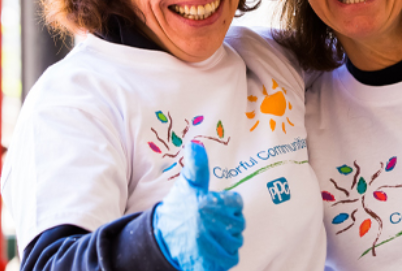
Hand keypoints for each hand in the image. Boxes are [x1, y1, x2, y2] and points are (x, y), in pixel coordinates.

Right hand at [154, 142, 243, 270]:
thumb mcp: (187, 185)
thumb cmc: (179, 208)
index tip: (215, 206)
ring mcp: (208, 247)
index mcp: (207, 204)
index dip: (229, 204)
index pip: (237, 202)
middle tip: (214, 222)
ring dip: (229, 239)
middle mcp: (208, 225)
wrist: (162, 239)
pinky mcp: (207, 264)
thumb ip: (197, 165)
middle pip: (239, 222)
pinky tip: (214, 249)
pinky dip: (226, 256)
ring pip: (237, 241)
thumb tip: (196, 144)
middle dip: (230, 222)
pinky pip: (230, 259)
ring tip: (213, 235)